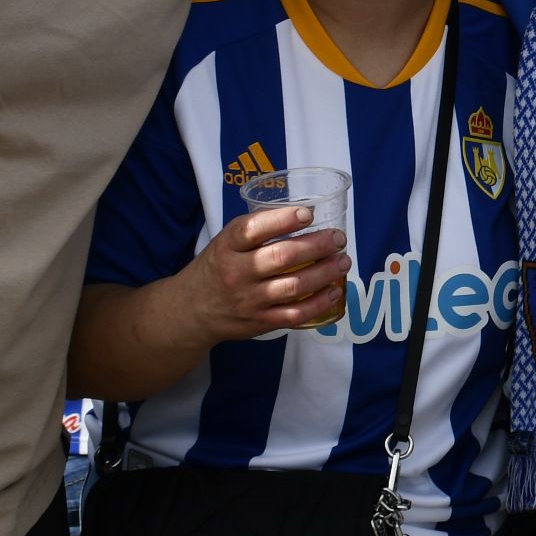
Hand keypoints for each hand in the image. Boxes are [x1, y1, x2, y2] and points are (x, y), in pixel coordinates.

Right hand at [181, 205, 350, 339]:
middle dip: (317, 245)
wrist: (191, 310)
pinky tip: (334, 291)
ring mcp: (249, 300)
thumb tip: (304, 213)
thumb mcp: (225, 242)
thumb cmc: (218, 267)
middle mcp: (237, 273)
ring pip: (294, 286)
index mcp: (227, 246)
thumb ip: (257, 230)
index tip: (307, 214)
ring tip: (343, 261)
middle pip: (282, 257)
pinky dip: (319, 303)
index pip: (252, 229)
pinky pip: (295, 314)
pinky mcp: (260, 322)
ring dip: (325, 272)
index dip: (282, 220)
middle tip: (338, 238)